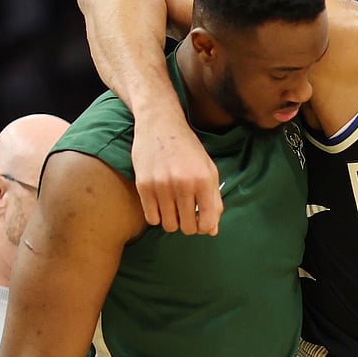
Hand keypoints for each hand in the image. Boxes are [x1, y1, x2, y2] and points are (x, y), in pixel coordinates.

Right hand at [130, 108, 221, 234]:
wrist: (160, 125)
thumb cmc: (189, 150)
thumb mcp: (209, 170)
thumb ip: (214, 201)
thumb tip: (212, 231)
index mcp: (204, 180)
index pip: (207, 223)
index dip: (205, 228)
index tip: (201, 221)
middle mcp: (183, 184)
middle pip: (187, 228)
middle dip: (189, 226)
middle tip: (187, 214)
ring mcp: (161, 185)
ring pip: (168, 225)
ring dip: (173, 221)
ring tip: (174, 208)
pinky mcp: (143, 185)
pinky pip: (151, 218)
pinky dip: (157, 216)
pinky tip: (161, 204)